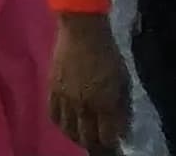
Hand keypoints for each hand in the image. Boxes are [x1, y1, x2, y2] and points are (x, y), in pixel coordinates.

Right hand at [48, 14, 127, 155]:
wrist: (82, 30)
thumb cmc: (108, 54)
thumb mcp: (124, 82)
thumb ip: (123, 109)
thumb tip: (122, 131)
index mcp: (105, 103)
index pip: (107, 137)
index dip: (112, 144)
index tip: (115, 143)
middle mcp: (84, 105)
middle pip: (86, 137)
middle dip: (95, 144)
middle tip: (99, 141)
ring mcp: (65, 98)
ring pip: (68, 129)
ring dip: (77, 136)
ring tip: (83, 134)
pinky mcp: (52, 88)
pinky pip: (53, 115)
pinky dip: (61, 124)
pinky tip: (67, 123)